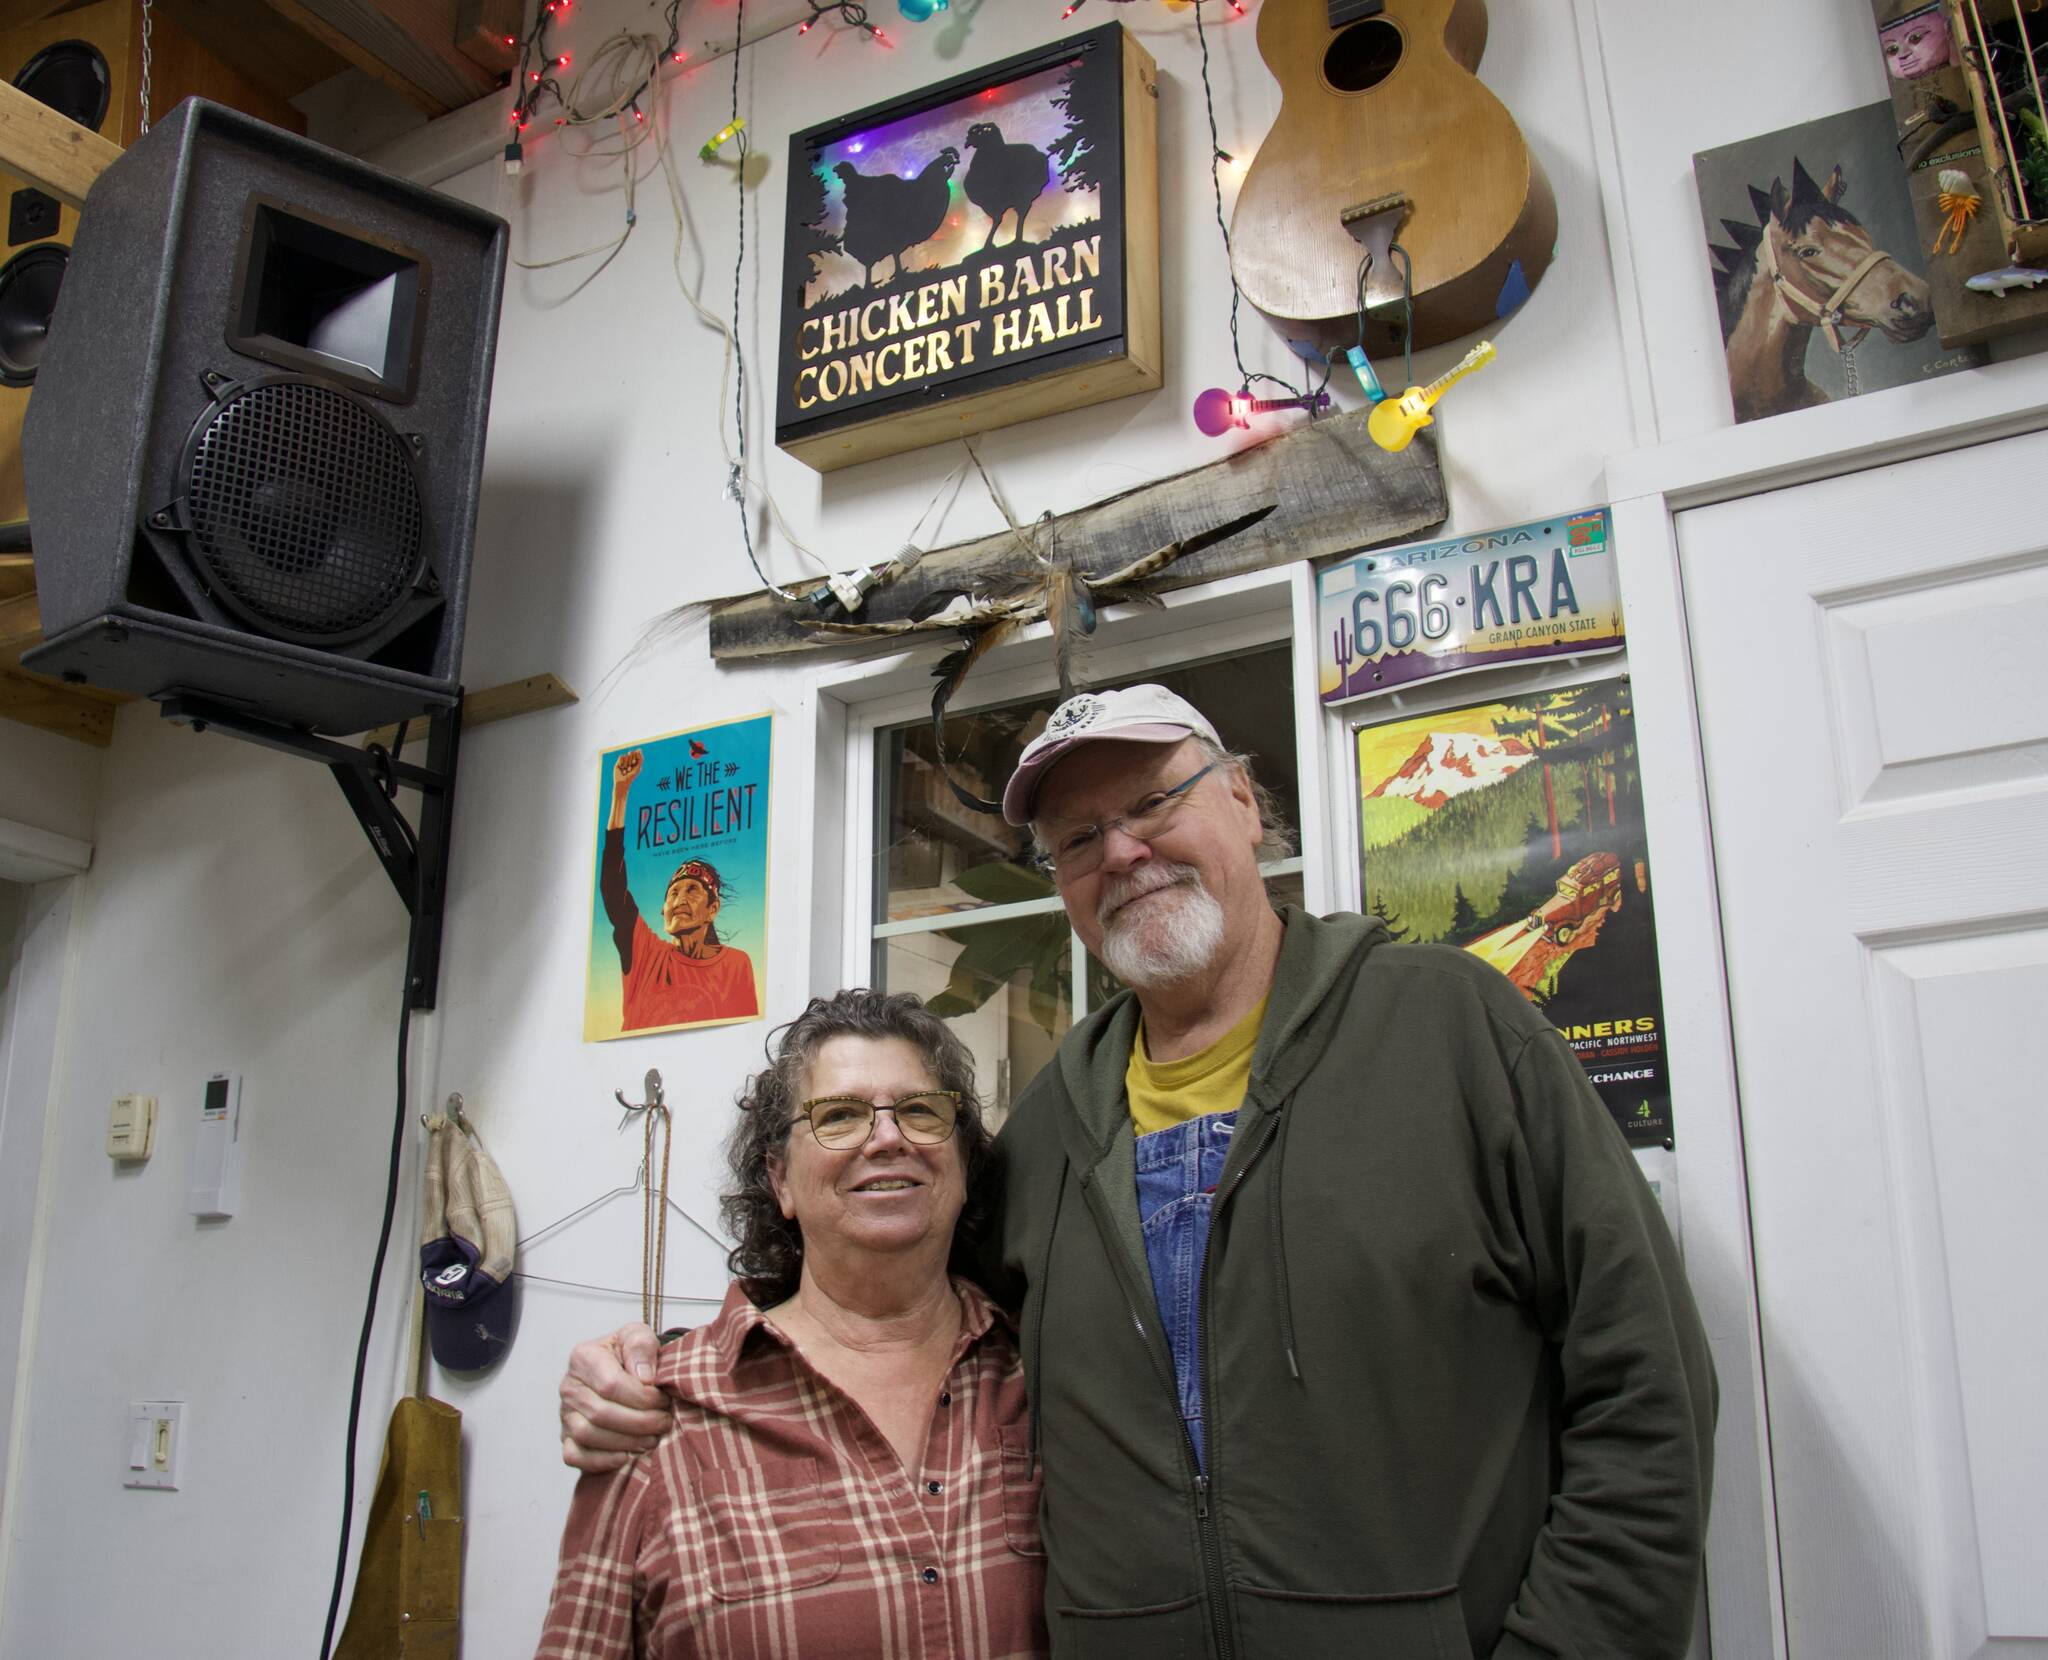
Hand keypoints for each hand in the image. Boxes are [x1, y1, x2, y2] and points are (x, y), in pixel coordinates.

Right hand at [559, 1323, 667, 1472]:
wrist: (625, 1372)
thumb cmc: (632, 1355)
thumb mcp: (639, 1336)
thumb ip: (641, 1346)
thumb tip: (643, 1377)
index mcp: (583, 1357)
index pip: (610, 1384)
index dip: (642, 1397)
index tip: (664, 1399)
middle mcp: (569, 1386)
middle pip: (600, 1413)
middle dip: (639, 1422)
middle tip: (664, 1421)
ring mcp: (565, 1414)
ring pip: (587, 1435)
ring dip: (626, 1441)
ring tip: (652, 1438)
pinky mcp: (567, 1438)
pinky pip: (575, 1456)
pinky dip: (601, 1460)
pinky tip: (627, 1455)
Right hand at [613, 749, 643, 788]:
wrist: (623, 782)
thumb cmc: (631, 776)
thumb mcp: (638, 768)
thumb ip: (640, 759)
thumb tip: (639, 749)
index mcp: (635, 762)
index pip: (636, 754)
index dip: (636, 756)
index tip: (634, 762)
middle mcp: (629, 761)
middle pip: (631, 753)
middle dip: (631, 760)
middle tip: (629, 768)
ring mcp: (624, 762)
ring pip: (626, 755)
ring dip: (627, 763)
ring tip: (626, 770)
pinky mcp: (618, 763)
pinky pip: (621, 756)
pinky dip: (622, 762)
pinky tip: (621, 768)